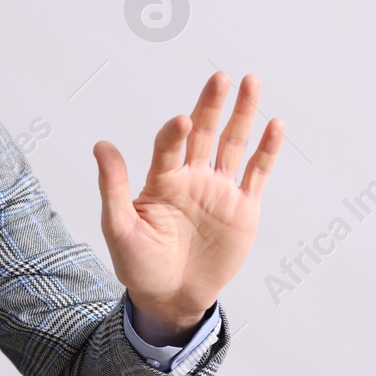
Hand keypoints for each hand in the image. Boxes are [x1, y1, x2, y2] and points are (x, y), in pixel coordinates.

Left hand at [93, 72, 283, 341]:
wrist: (171, 298)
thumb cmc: (139, 264)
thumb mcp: (119, 228)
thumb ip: (113, 186)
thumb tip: (100, 144)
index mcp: (162, 180)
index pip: (169, 145)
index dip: (173, 132)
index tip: (180, 121)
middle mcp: (192, 177)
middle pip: (204, 132)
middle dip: (211, 105)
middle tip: (220, 78)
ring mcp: (219, 190)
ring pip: (233, 144)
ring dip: (243, 114)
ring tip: (250, 83)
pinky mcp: (243, 208)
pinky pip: (257, 173)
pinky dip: (267, 150)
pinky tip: (274, 124)